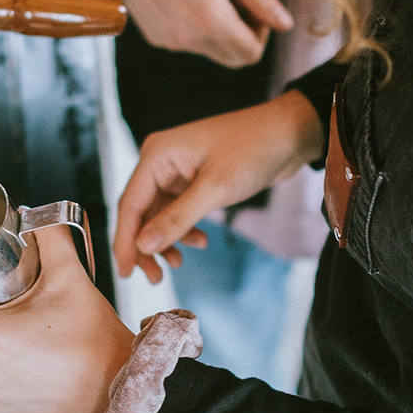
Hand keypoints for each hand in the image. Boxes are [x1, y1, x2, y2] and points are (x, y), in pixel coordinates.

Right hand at [114, 91, 323, 281]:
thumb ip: (177, 219)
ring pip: (158, 215)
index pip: (130, 204)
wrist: (288, 134)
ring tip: (177, 264)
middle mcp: (161, 161)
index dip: (124, 241)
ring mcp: (176, 171)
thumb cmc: (253, 149)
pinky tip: (200, 242)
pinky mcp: (192, 180)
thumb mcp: (215, 189)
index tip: (124, 273)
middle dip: (146, 246)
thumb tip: (143, 246)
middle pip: (140, 212)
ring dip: (166, 241)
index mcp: (157, 155)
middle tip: (154, 277)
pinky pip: (177, 211)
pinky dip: (184, 230)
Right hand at [120, 0, 292, 67]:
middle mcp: (190, 40)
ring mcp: (171, 42)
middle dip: (243, 36)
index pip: (252, 54)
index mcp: (213, 21)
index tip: (253, 8)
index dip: (261, 33)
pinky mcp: (156, 38)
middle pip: (233, 60)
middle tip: (235, 2)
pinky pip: (187, 45)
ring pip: (211, 52)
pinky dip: (196, 30)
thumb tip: (285, 24)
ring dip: (219, 33)